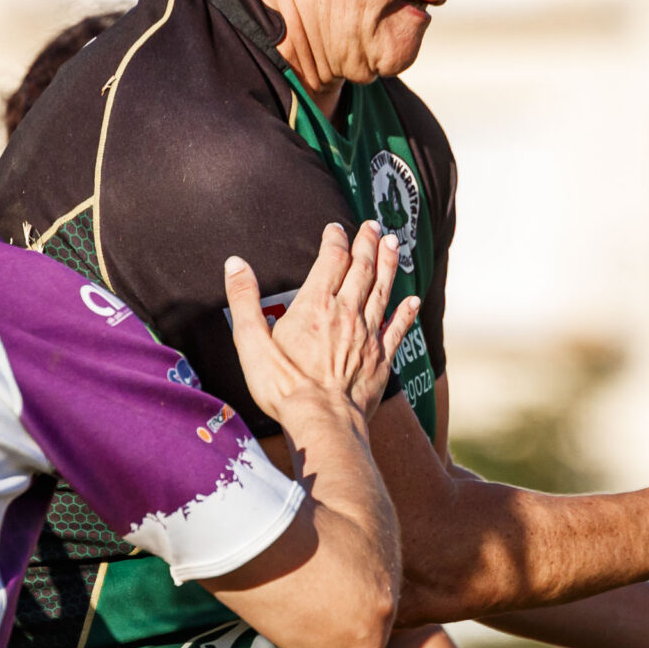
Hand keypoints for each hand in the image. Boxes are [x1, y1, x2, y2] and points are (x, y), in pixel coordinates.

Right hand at [226, 221, 419, 422]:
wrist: (322, 422)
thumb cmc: (284, 386)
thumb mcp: (251, 342)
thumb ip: (244, 301)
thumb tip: (235, 264)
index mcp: (315, 305)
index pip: (330, 260)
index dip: (334, 240)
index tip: (336, 227)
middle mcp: (347, 313)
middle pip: (362, 268)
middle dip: (367, 243)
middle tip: (372, 225)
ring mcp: (368, 335)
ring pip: (383, 290)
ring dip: (389, 264)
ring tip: (394, 242)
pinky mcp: (381, 359)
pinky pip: (398, 329)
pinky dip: (406, 313)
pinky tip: (413, 300)